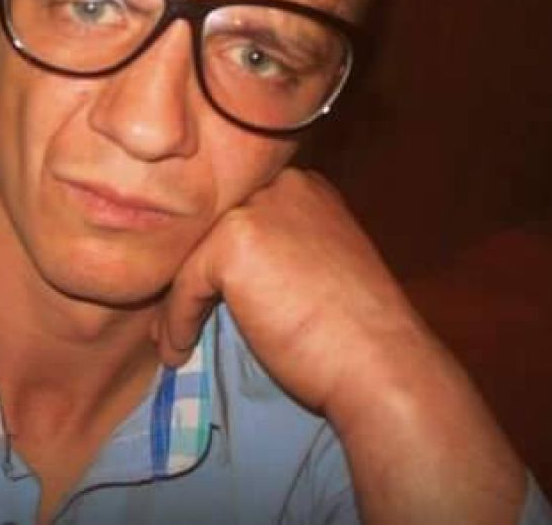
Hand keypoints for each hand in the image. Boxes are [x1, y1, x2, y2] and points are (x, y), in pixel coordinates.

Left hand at [153, 168, 525, 523]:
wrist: (379, 364)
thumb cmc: (353, 334)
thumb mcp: (316, 268)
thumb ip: (278, 251)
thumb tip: (224, 270)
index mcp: (306, 188)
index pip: (241, 214)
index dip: (217, 259)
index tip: (201, 297)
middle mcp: (282, 186)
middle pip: (213, 228)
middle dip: (193, 275)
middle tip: (177, 316)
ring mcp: (256, 209)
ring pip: (194, 256)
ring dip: (179, 302)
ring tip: (172, 339)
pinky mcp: (232, 242)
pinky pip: (185, 285)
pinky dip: (178, 322)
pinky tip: (178, 351)